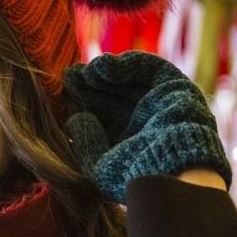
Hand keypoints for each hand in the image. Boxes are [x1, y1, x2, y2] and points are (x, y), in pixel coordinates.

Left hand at [62, 51, 230, 203]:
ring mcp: (156, 101)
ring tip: (86, 72)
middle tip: (70, 74)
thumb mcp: (98, 167)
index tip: (63, 91)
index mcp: (124, 140)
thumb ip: (84, 143)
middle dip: (88, 84)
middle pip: (109, 94)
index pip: (98, 114)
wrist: (173, 166)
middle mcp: (140, 119)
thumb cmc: (133, 173)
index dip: (81, 101)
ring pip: (125, 79)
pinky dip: (124, 63)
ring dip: (103, 73)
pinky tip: (103, 66)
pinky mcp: (171, 83)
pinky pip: (145, 67)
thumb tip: (75, 119)